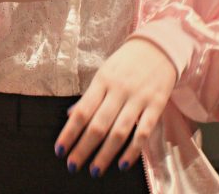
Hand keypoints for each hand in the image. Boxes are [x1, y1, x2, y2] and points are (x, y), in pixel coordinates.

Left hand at [54, 38, 175, 176]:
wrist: (159, 47)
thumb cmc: (126, 62)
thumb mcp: (104, 72)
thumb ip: (89, 96)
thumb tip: (71, 116)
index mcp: (102, 81)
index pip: (81, 112)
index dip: (69, 132)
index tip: (59, 150)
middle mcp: (118, 90)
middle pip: (98, 125)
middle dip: (83, 148)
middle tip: (72, 166)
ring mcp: (138, 99)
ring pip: (119, 131)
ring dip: (105, 154)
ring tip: (94, 171)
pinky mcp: (156, 106)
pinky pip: (143, 132)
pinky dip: (132, 150)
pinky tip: (122, 164)